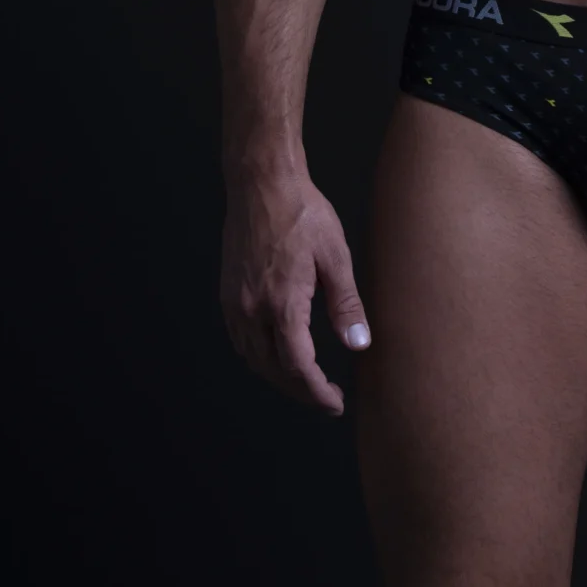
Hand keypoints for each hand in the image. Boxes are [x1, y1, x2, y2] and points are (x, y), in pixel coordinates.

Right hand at [221, 166, 370, 415]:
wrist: (262, 183)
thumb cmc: (302, 213)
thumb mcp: (335, 256)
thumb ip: (346, 304)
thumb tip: (359, 344)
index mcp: (282, 303)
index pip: (297, 366)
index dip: (316, 392)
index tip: (334, 403)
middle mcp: (251, 309)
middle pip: (273, 370)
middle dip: (300, 390)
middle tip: (326, 397)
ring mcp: (234, 302)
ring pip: (253, 358)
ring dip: (278, 376)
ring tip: (306, 380)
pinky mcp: (227, 293)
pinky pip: (240, 340)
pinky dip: (259, 356)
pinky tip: (277, 353)